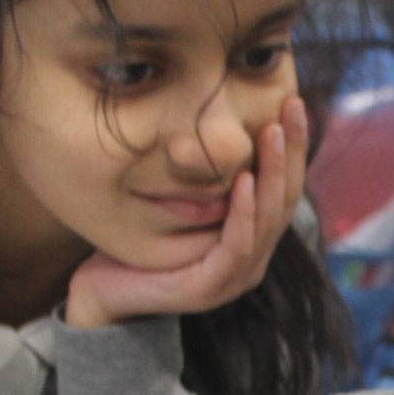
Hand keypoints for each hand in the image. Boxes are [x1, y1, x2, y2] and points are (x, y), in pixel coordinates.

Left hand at [63, 99, 308, 326]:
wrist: (100, 294)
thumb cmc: (136, 244)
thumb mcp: (177, 201)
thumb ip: (203, 178)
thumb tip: (213, 121)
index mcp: (249, 238)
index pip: (282, 187)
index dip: (291, 146)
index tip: (293, 101)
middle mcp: (251, 258)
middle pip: (285, 200)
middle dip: (290, 150)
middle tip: (292, 106)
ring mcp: (235, 277)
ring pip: (268, 220)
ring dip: (272, 174)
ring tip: (270, 134)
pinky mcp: (212, 287)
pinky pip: (238, 245)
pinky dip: (245, 212)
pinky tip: (245, 181)